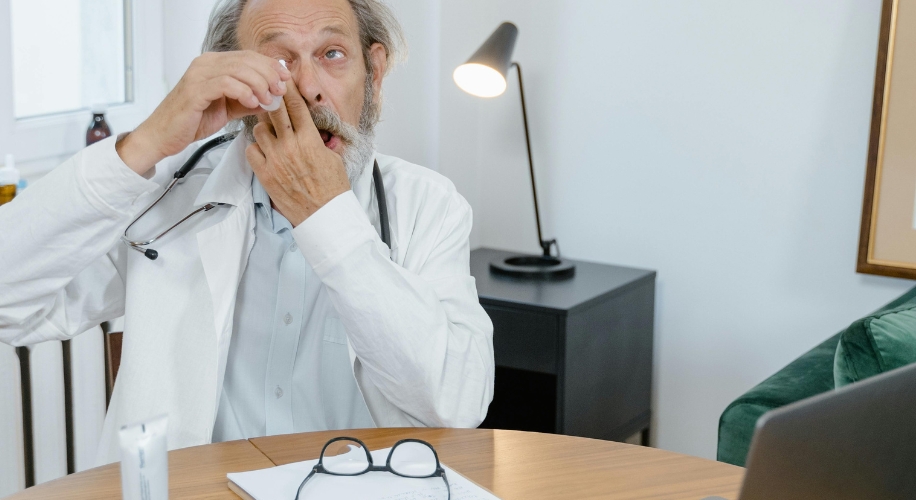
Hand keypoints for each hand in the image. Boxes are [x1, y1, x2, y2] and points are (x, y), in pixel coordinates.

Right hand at [116, 51, 290, 174]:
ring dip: (259, 84)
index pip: (248, 56)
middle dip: (268, 75)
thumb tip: (274, 98)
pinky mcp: (195, 90)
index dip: (270, 66)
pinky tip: (252, 103)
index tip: (286, 80)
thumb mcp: (228, 108)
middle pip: (246, 60)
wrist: (164, 136)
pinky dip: (244, 92)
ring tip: (268, 100)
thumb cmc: (193, 121)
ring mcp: (198, 74)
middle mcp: (205, 63)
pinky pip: (226, 84)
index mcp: (213, 64)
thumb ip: (249, 100)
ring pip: (238, 69)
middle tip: (280, 91)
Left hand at [245, 78, 349, 226]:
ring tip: (271, 133)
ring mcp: (275, 160)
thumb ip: (319, 140)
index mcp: (310, 139)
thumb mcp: (333, 157)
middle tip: (267, 90)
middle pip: (275, 111)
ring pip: (259, 130)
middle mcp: (290, 146)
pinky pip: (251, 151)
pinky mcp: (264, 174)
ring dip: (264, 128)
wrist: (323, 214)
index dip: (287, 88)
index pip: (296, 105)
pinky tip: (264, 151)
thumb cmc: (332, 188)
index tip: (282, 75)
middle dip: (270, 97)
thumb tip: (313, 129)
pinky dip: (255, 148)